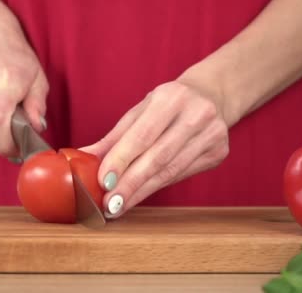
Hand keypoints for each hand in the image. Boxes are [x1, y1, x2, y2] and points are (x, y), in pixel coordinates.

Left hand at [80, 80, 229, 217]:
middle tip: (109, 204)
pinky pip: (182, 175)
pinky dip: (157, 186)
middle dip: (131, 184)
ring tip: (119, 205)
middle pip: (158, 157)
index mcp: (172, 97)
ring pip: (171, 171)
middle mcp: (197, 114)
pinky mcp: (219, 153)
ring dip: (141, 191)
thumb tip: (83, 158)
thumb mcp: (140, 111)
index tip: (103, 182)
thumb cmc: (168, 104)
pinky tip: (140, 195)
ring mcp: (212, 134)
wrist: (211, 96)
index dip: (121, 160)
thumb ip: (114, 137)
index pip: (143, 135)